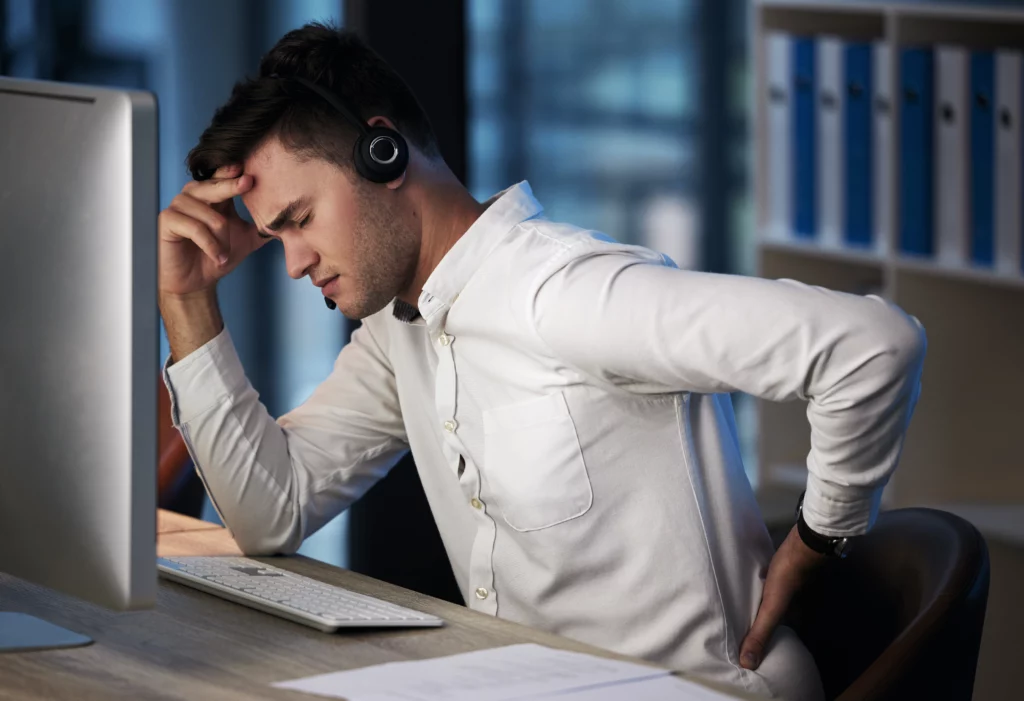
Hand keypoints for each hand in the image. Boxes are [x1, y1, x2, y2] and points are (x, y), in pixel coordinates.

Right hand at [158, 164, 265, 295]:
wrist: (197, 282)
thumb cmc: (218, 256)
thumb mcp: (246, 240)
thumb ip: (263, 227)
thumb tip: (290, 221)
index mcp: (212, 197)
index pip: (222, 177)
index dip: (234, 173)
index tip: (252, 173)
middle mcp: (193, 197)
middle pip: (210, 184)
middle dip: (230, 185)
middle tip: (247, 183)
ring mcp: (178, 207)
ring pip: (204, 209)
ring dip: (219, 232)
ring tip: (225, 252)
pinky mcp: (166, 221)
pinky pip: (192, 227)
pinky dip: (208, 243)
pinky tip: (217, 257)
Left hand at [739, 524, 824, 669]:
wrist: (803, 542)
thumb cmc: (789, 576)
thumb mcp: (772, 607)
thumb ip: (761, 633)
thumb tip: (747, 664)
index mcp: (797, 618)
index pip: (780, 638)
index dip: (766, 643)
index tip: (749, 647)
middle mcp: (799, 605)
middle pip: (778, 619)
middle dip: (762, 623)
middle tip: (741, 628)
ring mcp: (794, 587)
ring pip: (775, 602)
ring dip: (762, 605)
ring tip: (741, 608)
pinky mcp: (786, 571)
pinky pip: (772, 585)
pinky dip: (762, 589)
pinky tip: (752, 586)